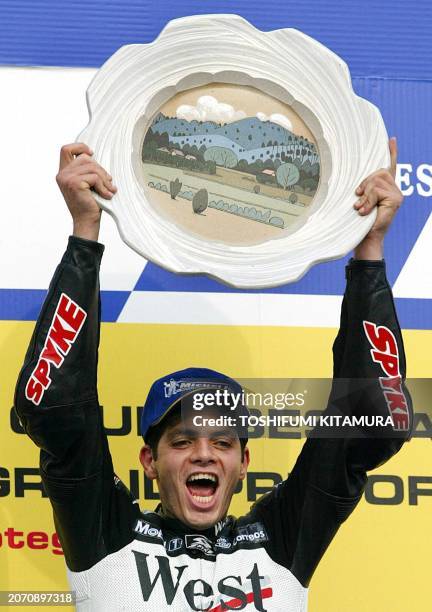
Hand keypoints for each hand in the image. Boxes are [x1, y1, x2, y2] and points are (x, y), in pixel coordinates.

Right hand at [56, 143, 116, 240]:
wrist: (87, 221)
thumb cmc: (89, 204)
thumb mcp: (87, 183)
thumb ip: (86, 170)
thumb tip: (95, 157)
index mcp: (63, 172)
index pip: (66, 149)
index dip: (80, 147)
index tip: (92, 153)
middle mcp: (62, 174)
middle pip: (85, 158)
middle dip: (100, 169)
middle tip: (109, 182)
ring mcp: (67, 178)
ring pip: (92, 167)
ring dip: (105, 179)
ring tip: (110, 190)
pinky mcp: (74, 183)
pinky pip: (95, 177)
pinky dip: (104, 186)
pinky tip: (107, 195)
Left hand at [353, 137, 402, 259]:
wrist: (367, 238)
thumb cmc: (361, 222)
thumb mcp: (361, 202)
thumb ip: (364, 191)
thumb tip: (358, 186)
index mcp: (387, 188)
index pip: (390, 167)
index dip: (392, 152)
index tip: (392, 139)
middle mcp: (395, 189)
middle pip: (377, 173)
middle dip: (364, 184)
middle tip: (358, 200)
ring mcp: (397, 194)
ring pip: (375, 182)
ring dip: (365, 196)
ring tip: (362, 209)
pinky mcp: (395, 199)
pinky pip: (376, 191)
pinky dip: (367, 201)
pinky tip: (365, 211)